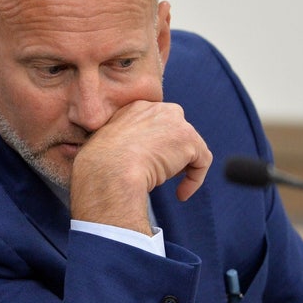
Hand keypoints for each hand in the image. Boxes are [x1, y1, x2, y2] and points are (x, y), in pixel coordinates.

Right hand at [69, 100, 211, 233]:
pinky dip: (194, 180)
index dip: (155, 144)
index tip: (147, 163)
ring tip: (165, 184)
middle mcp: (159, 109)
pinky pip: (201, 162)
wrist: (109, 169)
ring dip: (180, 167)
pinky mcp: (190, 141)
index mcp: (136, 108)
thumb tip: (129, 159)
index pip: (155, 123)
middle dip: (172, 151)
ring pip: (189, 146)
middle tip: (161, 172)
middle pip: (176, 130)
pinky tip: (180, 195)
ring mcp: (177, 123)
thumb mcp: (108, 147)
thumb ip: (123, 144)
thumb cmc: (100, 165)